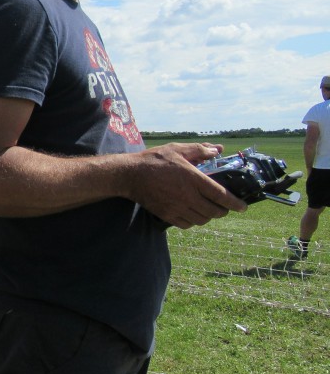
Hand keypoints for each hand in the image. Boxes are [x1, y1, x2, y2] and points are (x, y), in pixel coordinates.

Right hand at [127, 143, 247, 228]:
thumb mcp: (178, 149)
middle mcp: (188, 196)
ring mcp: (177, 208)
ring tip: (207, 209)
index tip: (243, 207)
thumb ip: (200, 150)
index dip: (236, 204)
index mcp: (194, 179)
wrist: (130, 175)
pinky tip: (192, 213)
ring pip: (202, 220)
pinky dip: (194, 221)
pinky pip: (187, 224)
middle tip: (223, 206)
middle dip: (223, 211)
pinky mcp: (167, 215)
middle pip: (215, 212)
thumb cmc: (155, 159)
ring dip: (208, 216)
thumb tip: (218, 150)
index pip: (222, 196)